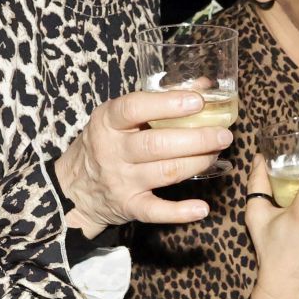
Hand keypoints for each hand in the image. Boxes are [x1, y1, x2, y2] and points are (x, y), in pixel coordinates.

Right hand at [54, 89, 234, 231]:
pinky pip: (156, 210)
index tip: (198, 101)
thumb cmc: (106, 144)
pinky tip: (202, 208)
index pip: (134, 108)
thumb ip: (158, 101)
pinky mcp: (129, 206)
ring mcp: (120, 180)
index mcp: (108, 122)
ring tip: (217, 154)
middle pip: (157, 144)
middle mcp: (112, 151)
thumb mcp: (119, 118)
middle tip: (223, 134)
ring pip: (165, 172)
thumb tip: (203, 86)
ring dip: (197, 163)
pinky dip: (180, 212)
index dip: (168, 104)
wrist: (74, 188)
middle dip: (196, 139)